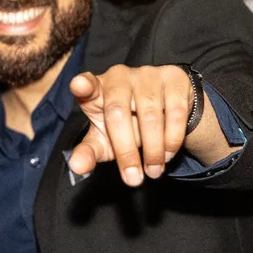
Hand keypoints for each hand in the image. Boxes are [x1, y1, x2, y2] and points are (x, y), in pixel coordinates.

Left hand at [67, 65, 193, 185]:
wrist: (164, 110)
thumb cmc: (125, 125)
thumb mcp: (105, 141)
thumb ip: (89, 152)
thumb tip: (77, 167)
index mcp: (96, 90)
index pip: (86, 84)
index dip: (82, 85)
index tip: (79, 86)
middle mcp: (119, 76)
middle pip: (118, 112)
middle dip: (126, 151)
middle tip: (133, 179)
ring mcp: (147, 74)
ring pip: (150, 114)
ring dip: (153, 150)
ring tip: (153, 171)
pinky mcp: (173, 78)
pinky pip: (175, 111)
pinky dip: (172, 138)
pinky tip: (168, 154)